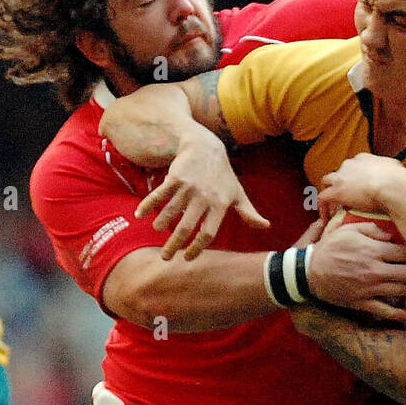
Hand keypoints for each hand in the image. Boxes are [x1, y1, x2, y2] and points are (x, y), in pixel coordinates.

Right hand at [135, 129, 268, 258]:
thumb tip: (266, 226)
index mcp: (219, 206)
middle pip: (187, 227)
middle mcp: (204, 198)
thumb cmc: (223, 175)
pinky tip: (140, 215)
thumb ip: (249, 212)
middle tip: (166, 258)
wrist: (207, 146)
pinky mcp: (175, 177)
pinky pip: (160, 194)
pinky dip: (148, 205)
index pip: (207, 233)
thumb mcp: (237, 193)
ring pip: (172, 211)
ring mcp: (188, 187)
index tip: (187, 258)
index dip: (197, 248)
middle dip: (174, 245)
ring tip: (157, 232)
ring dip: (162, 224)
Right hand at [306, 218, 405, 324]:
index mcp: (374, 251)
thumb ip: (372, 229)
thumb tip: (391, 236)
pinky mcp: (362, 302)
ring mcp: (370, 288)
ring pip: (402, 291)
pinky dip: (397, 315)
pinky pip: (383, 311)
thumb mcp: (348, 230)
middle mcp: (375, 270)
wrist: (309, 271)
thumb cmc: (329, 247)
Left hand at [317, 153, 405, 221]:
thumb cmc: (398, 180)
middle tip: (345, 198)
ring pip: (327, 183)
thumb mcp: (395, 169)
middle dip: (340, 184)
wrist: (392, 186)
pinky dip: (323, 208)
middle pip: (339, 173)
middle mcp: (350, 164)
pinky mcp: (336, 191)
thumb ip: (390, 171)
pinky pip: (323, 198)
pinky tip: (326, 218)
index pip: (353, 167)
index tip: (356, 189)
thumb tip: (394, 175)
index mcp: (363, 159)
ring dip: (330, 193)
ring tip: (333, 208)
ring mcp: (341, 177)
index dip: (353, 178)